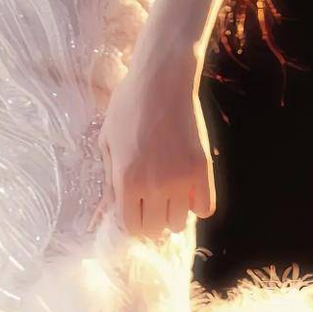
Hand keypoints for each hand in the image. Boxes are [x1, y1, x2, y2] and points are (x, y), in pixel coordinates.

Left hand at [90, 61, 215, 238]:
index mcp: (126, 180)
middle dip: (153, 220)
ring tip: (172, 196)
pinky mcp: (202, 172)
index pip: (133, 226)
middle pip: (156, 229)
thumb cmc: (129, 107)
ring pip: (179, 224)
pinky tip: (191, 192)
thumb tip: (108, 211)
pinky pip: (205, 209)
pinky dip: (198, 206)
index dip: (135, 222)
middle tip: (155, 204)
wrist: (162, 81)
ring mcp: (180, 181)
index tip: (138, 211)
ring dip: (175, 214)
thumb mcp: (107, 142)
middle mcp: (153, 186)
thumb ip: (109, 180)